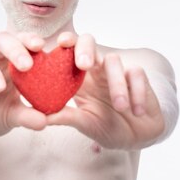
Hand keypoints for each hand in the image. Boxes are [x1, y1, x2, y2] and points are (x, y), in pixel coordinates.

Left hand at [47, 32, 165, 149]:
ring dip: (116, 83)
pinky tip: (137, 111)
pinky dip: (137, 92)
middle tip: (84, 64)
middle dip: (85, 48)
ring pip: (113, 60)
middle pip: (88, 42)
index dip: (64, 42)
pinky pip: (137, 73)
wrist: (135, 138)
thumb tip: (42, 118)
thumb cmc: (106, 127)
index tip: (60, 43)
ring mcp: (116, 70)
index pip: (67, 51)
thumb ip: (66, 117)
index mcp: (78, 76)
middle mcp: (95, 68)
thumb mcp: (85, 124)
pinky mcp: (137, 76)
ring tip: (120, 106)